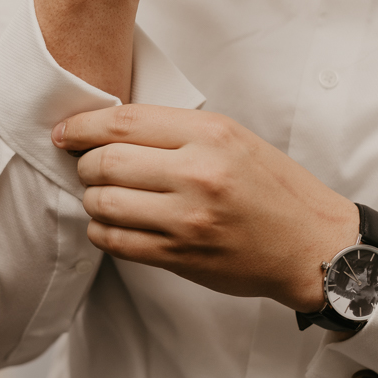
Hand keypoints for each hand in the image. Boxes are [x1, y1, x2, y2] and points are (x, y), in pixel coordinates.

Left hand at [52, 105, 359, 311]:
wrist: (311, 244)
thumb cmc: (273, 188)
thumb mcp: (234, 138)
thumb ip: (177, 130)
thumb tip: (111, 128)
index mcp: (210, 135)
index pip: (124, 122)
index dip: (83, 126)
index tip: (66, 132)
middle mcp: (197, 174)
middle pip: (106, 162)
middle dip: (84, 163)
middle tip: (86, 165)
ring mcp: (187, 219)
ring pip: (103, 203)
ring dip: (92, 198)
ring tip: (102, 195)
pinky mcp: (180, 255)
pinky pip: (115, 241)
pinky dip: (102, 230)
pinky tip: (112, 222)